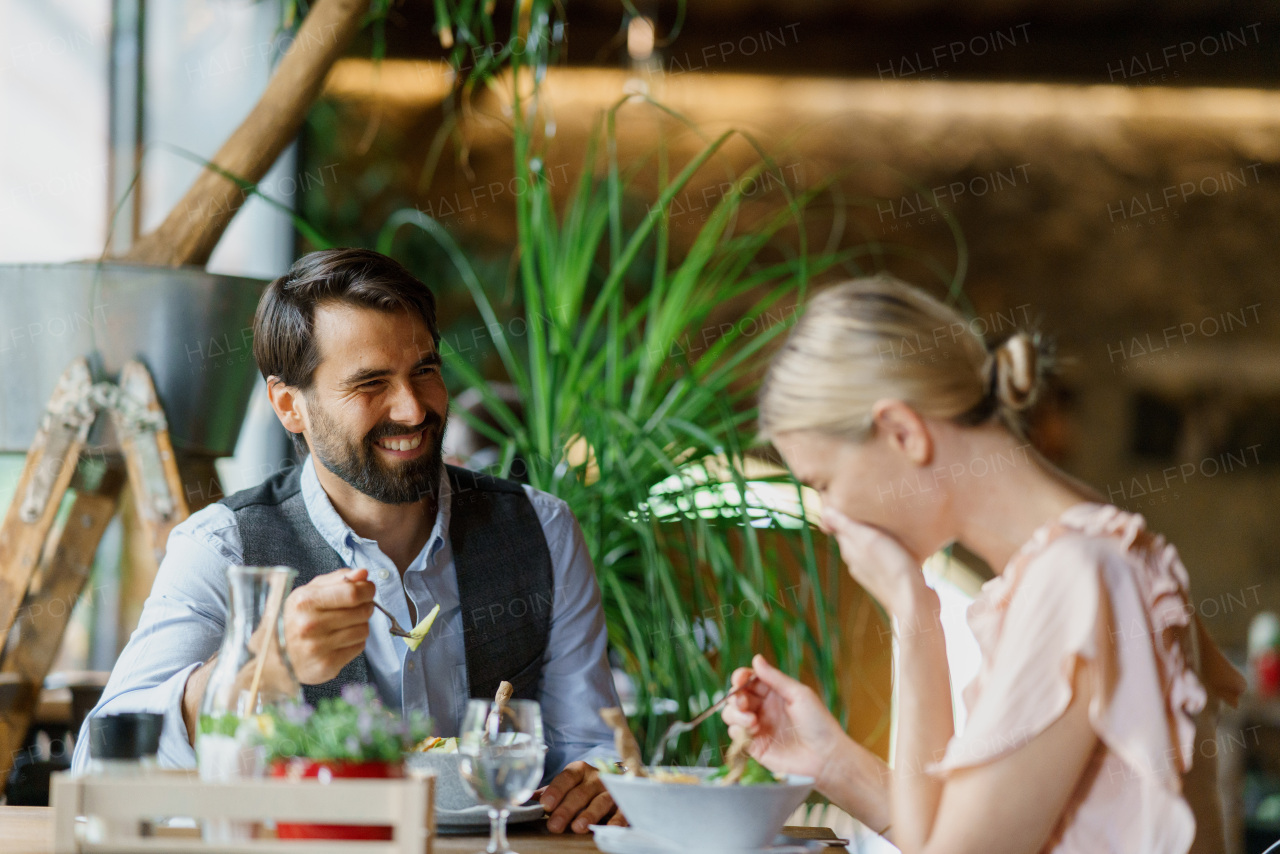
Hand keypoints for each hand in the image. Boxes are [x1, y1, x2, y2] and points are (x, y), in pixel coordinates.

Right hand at [283, 568, 374, 684]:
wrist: (274, 654)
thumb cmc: (295, 618)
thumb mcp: (309, 591)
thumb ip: (338, 579)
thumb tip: (363, 573)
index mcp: (305, 601)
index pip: (352, 593)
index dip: (367, 590)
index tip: (368, 590)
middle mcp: (310, 625)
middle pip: (361, 611)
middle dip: (365, 606)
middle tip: (358, 607)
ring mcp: (318, 647)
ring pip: (363, 630)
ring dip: (360, 625)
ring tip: (346, 624)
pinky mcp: (326, 665)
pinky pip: (359, 647)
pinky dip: (355, 642)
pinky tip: (341, 639)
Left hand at [535, 761, 626, 833]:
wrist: (618, 780)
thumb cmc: (586, 786)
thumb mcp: (569, 784)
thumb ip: (551, 791)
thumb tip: (528, 798)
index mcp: (580, 770)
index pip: (566, 777)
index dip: (556, 790)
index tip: (545, 804)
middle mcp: (596, 778)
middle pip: (580, 793)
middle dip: (566, 809)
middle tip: (554, 825)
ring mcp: (611, 789)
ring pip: (600, 801)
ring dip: (589, 814)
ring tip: (577, 827)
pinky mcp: (624, 803)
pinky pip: (622, 811)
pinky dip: (616, 820)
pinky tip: (608, 828)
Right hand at [721, 655, 848, 785]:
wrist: (825, 756)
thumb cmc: (818, 722)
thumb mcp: (798, 694)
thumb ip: (775, 679)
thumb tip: (756, 658)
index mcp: (773, 692)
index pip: (748, 680)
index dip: (739, 678)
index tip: (739, 680)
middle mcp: (762, 708)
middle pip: (736, 697)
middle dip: (735, 698)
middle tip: (744, 704)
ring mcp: (757, 727)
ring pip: (731, 715)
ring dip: (735, 715)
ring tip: (752, 721)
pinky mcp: (754, 746)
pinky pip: (735, 735)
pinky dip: (737, 731)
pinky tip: (753, 731)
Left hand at [820, 506, 927, 617]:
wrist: (914, 602)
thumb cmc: (891, 566)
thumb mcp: (868, 540)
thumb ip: (846, 526)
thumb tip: (823, 511)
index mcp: (849, 551)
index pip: (839, 527)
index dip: (843, 511)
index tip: (847, 496)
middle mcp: (857, 563)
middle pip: (854, 537)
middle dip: (859, 523)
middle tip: (869, 504)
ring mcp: (874, 573)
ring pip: (869, 548)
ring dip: (874, 536)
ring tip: (886, 521)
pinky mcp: (890, 580)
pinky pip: (885, 559)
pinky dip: (887, 549)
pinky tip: (900, 544)